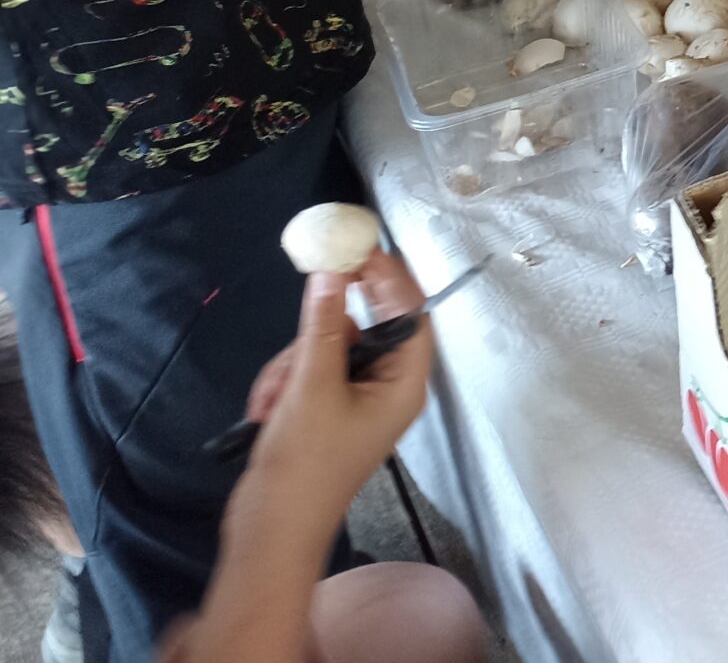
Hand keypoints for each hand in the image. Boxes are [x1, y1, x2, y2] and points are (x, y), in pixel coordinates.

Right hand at [238, 256, 434, 521]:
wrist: (269, 533)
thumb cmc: (302, 465)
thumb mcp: (310, 388)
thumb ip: (324, 325)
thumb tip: (334, 271)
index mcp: (404, 383)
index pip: (411, 312)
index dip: (389, 276)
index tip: (356, 246)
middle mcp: (389, 387)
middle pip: (365, 326)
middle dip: (320, 332)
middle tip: (307, 292)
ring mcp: (356, 400)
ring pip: (326, 348)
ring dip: (291, 365)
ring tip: (272, 400)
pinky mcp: (327, 411)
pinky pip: (308, 373)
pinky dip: (283, 384)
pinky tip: (264, 410)